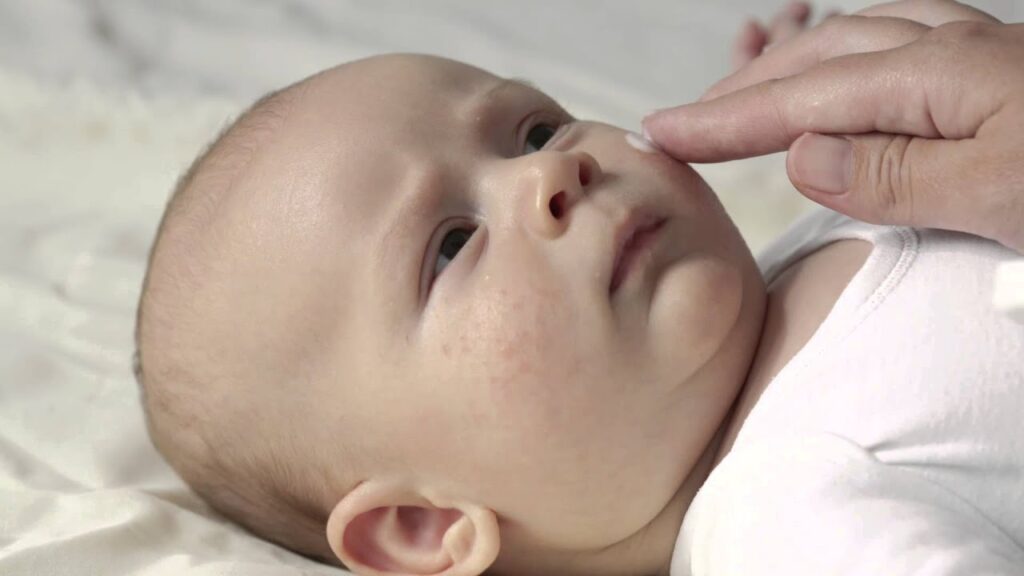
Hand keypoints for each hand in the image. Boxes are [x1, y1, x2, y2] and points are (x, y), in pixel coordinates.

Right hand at [643, 0, 1023, 253]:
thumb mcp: (1002, 194)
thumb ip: (897, 176)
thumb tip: (801, 156)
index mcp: (942, 73)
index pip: (805, 99)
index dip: (726, 120)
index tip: (662, 134)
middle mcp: (953, 50)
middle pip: (820, 57)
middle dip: (744, 90)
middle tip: (687, 124)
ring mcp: (982, 55)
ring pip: (858, 40)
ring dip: (791, 69)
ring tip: (750, 98)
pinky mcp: (1001, 74)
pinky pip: (900, 42)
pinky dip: (847, 57)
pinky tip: (849, 72)